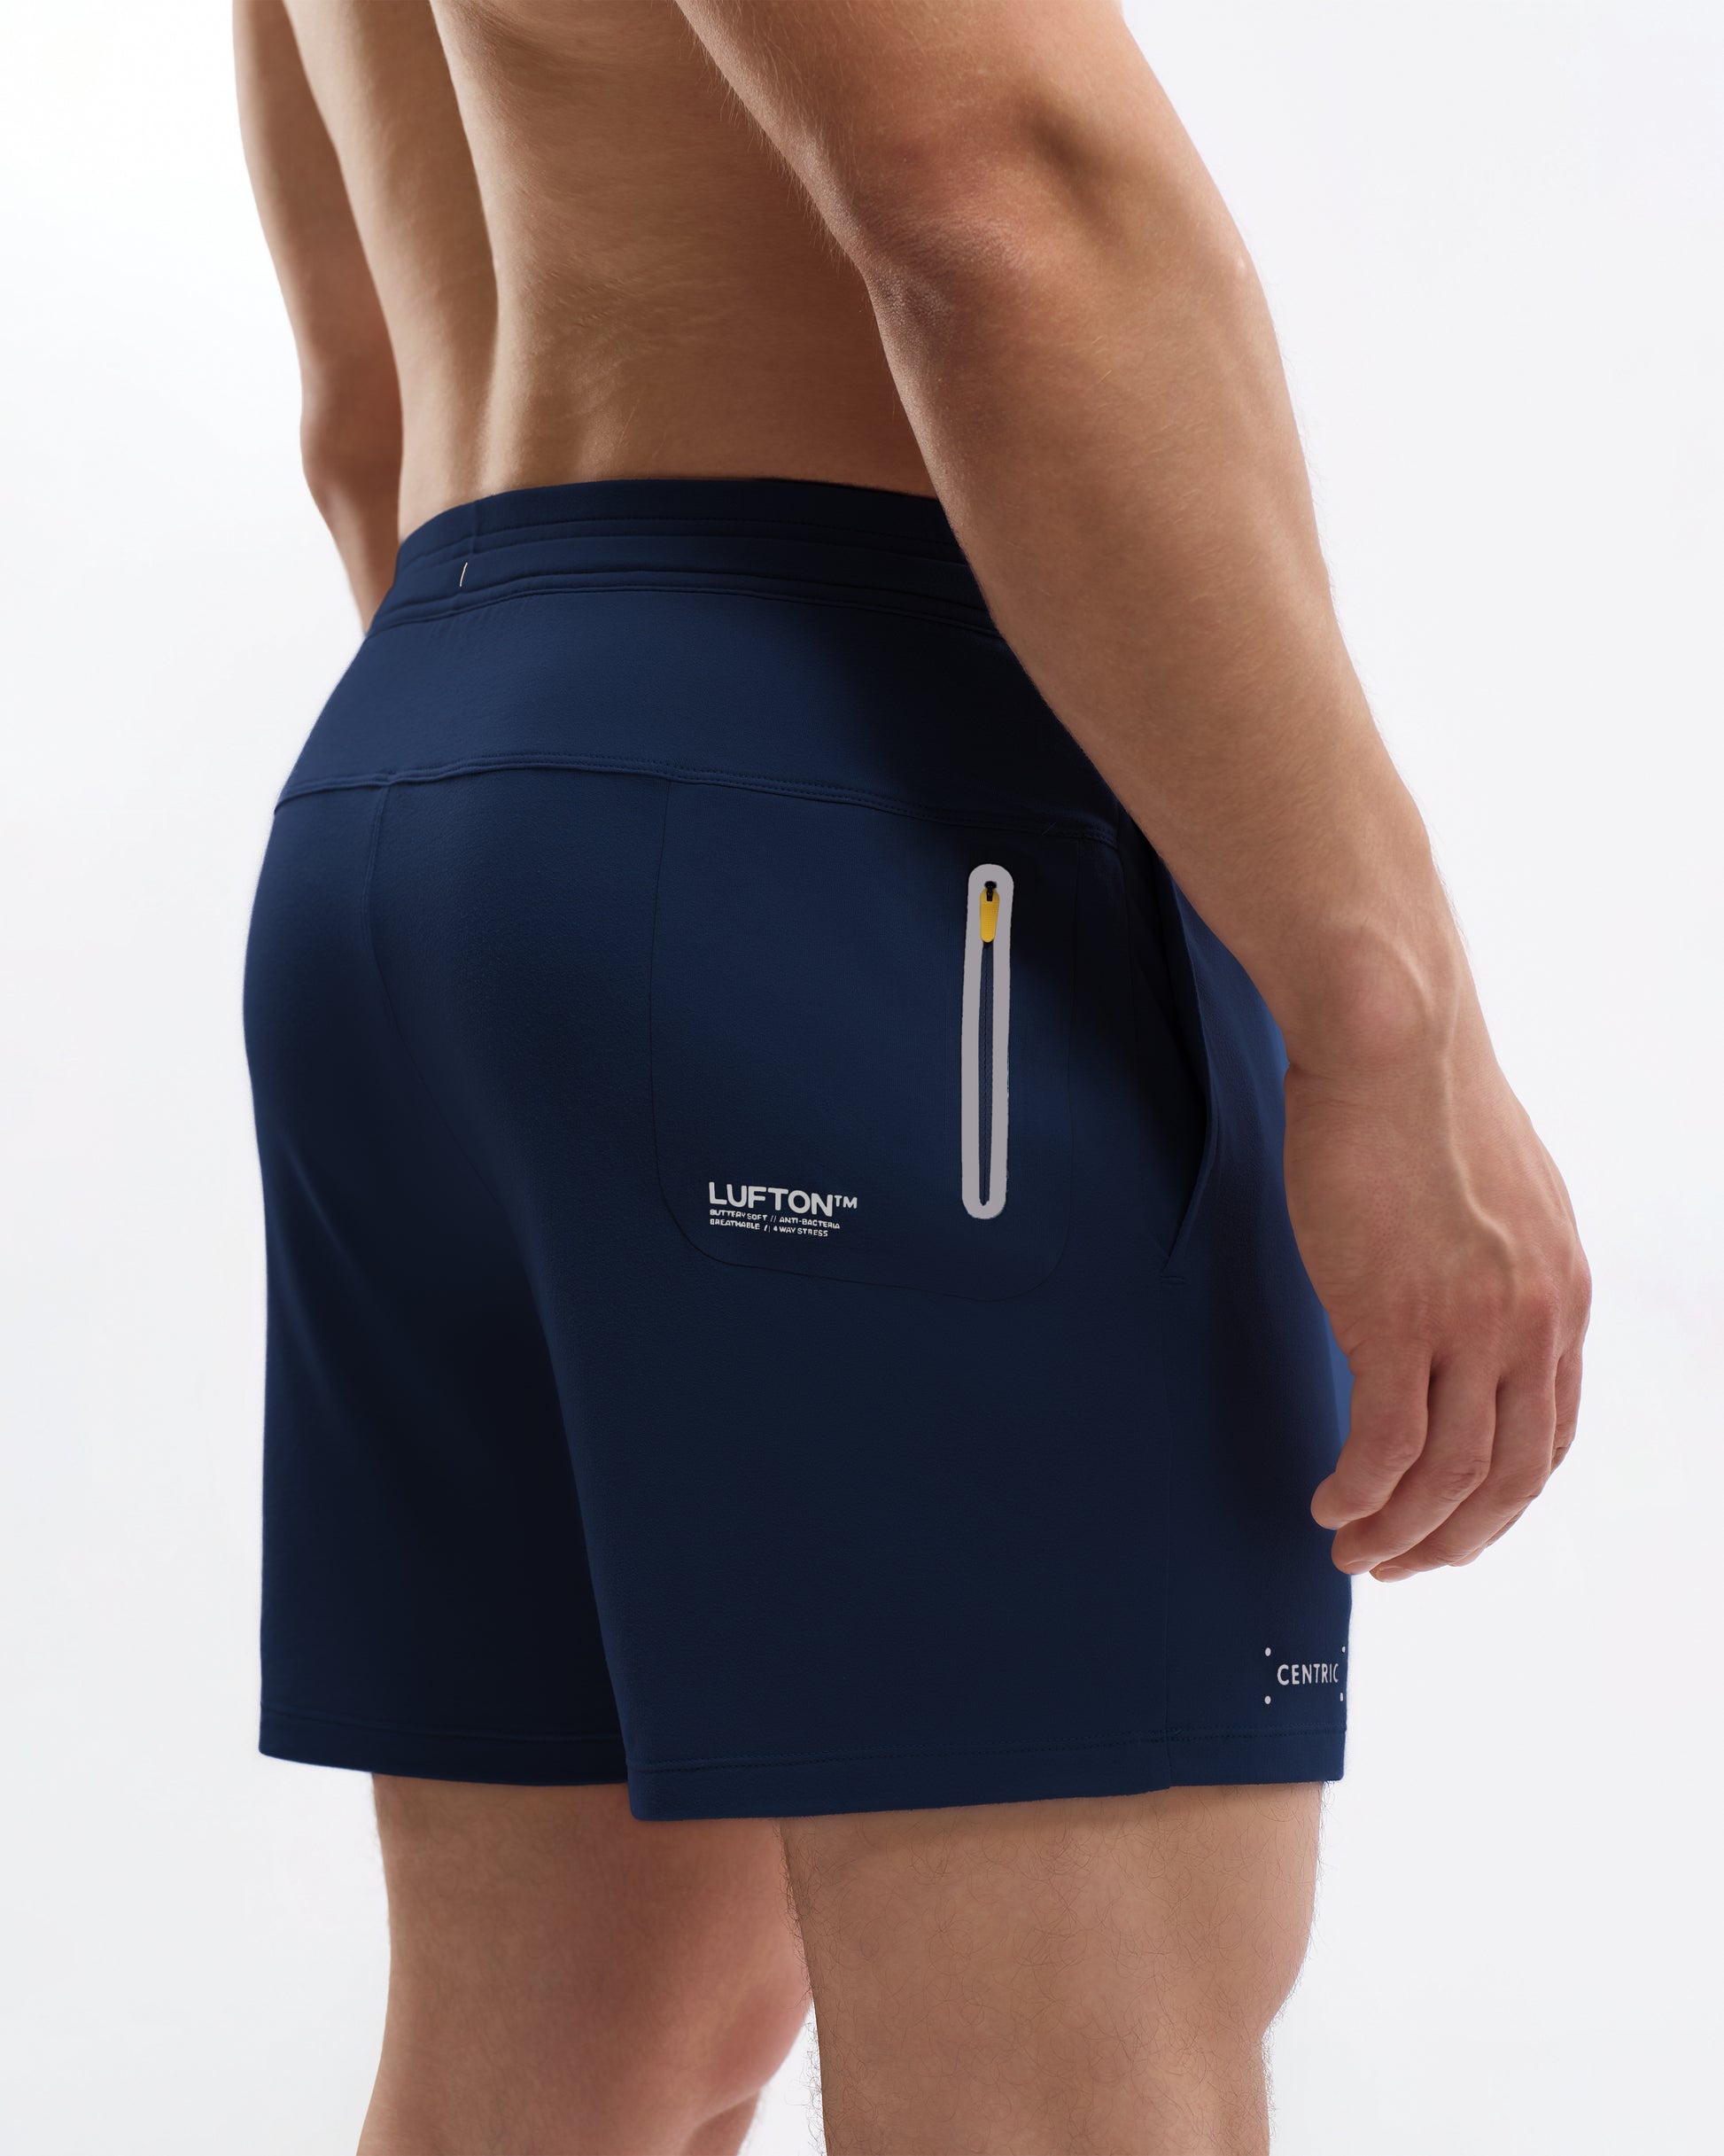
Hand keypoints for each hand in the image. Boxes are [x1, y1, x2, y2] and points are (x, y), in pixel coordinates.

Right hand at [1284, 1016, 1589, 1579]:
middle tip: (1401, 1564)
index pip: (1549, 1431)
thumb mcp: (1497, 1190)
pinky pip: (1383, 1443)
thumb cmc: (1421, 1093)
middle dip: (1455, 1538)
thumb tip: (1461, 1298)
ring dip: (1398, 1530)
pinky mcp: (1397, 1317)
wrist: (1389, 1038)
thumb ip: (1494, 1260)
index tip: (1452, 1522)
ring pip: (1448, 1475)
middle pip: (1511, 1475)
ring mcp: (1469, 1323)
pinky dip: (1358, 1489)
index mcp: (1559, 1290)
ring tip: (1352, 1548)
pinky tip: (1329, 1502)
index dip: (1500, 1498)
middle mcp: (1532, 1318)